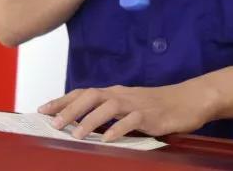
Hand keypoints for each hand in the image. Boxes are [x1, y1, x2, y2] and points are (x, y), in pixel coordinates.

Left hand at [38, 81, 219, 141]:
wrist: (190, 99)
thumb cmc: (159, 105)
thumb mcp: (130, 107)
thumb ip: (110, 113)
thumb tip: (85, 125)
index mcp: (116, 92)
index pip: (84, 92)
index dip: (62, 100)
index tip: (42, 109)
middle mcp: (122, 94)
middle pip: (91, 96)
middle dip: (70, 109)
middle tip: (53, 123)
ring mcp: (137, 103)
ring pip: (108, 106)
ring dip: (90, 120)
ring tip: (76, 134)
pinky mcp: (150, 115)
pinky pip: (131, 121)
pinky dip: (117, 129)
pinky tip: (107, 139)